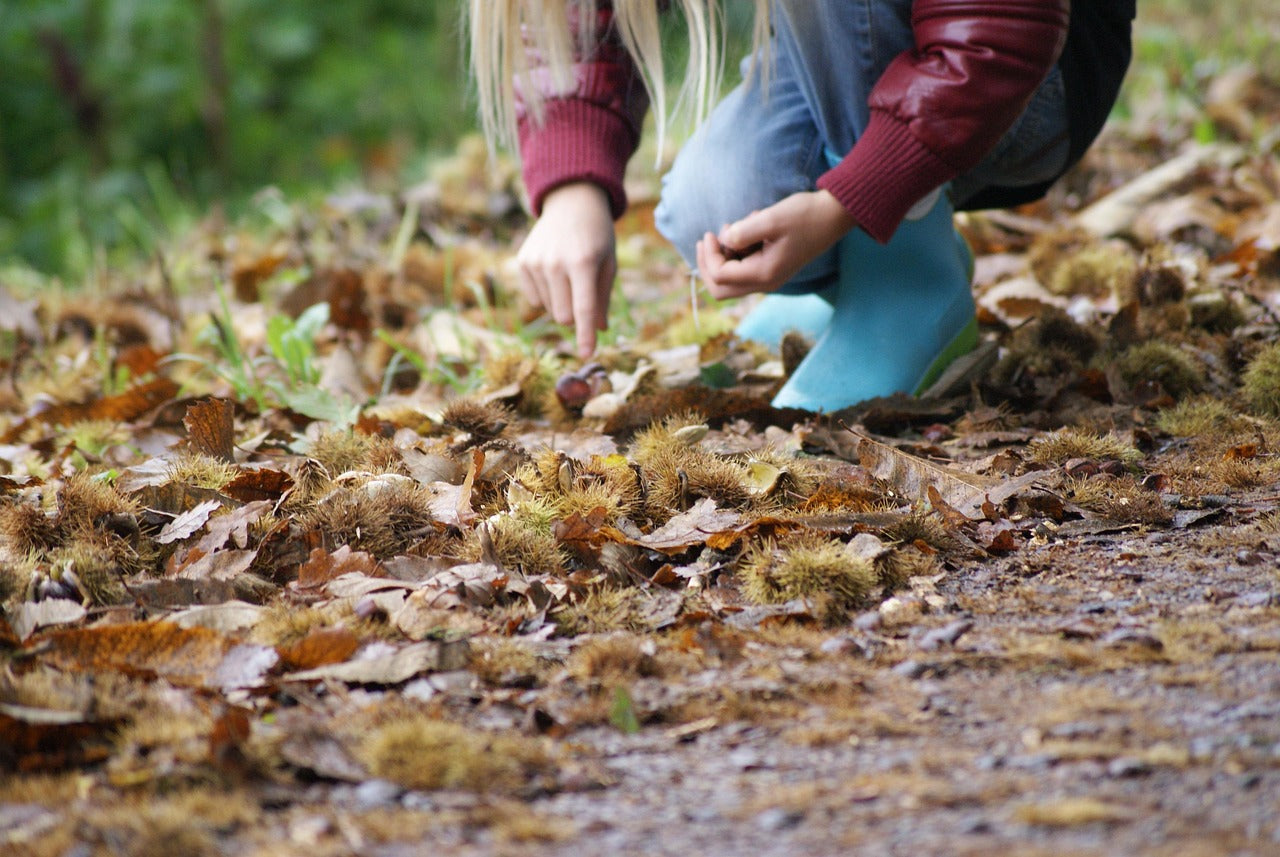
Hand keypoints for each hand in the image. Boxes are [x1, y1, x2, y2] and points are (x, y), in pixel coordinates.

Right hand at [516, 182, 616, 358]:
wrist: (571, 202)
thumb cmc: (596, 236)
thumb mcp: (608, 263)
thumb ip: (603, 298)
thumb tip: (598, 330)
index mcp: (583, 263)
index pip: (584, 308)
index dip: (586, 335)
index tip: (587, 354)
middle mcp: (556, 263)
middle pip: (563, 317)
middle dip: (575, 317)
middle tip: (584, 295)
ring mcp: (536, 262)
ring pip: (548, 309)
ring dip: (561, 302)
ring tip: (569, 274)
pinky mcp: (522, 262)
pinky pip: (534, 299)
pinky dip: (546, 295)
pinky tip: (553, 272)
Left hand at [696, 190, 856, 298]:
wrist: (833, 216)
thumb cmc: (804, 215)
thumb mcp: (770, 219)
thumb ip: (743, 232)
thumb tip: (724, 240)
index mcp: (764, 274)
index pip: (720, 275)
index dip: (709, 255)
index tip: (710, 232)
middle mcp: (765, 283)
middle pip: (720, 290)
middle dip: (708, 265)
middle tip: (708, 238)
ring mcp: (768, 278)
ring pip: (730, 281)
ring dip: (724, 255)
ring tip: (737, 226)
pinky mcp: (771, 269)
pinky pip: (743, 269)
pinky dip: (737, 252)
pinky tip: (749, 227)